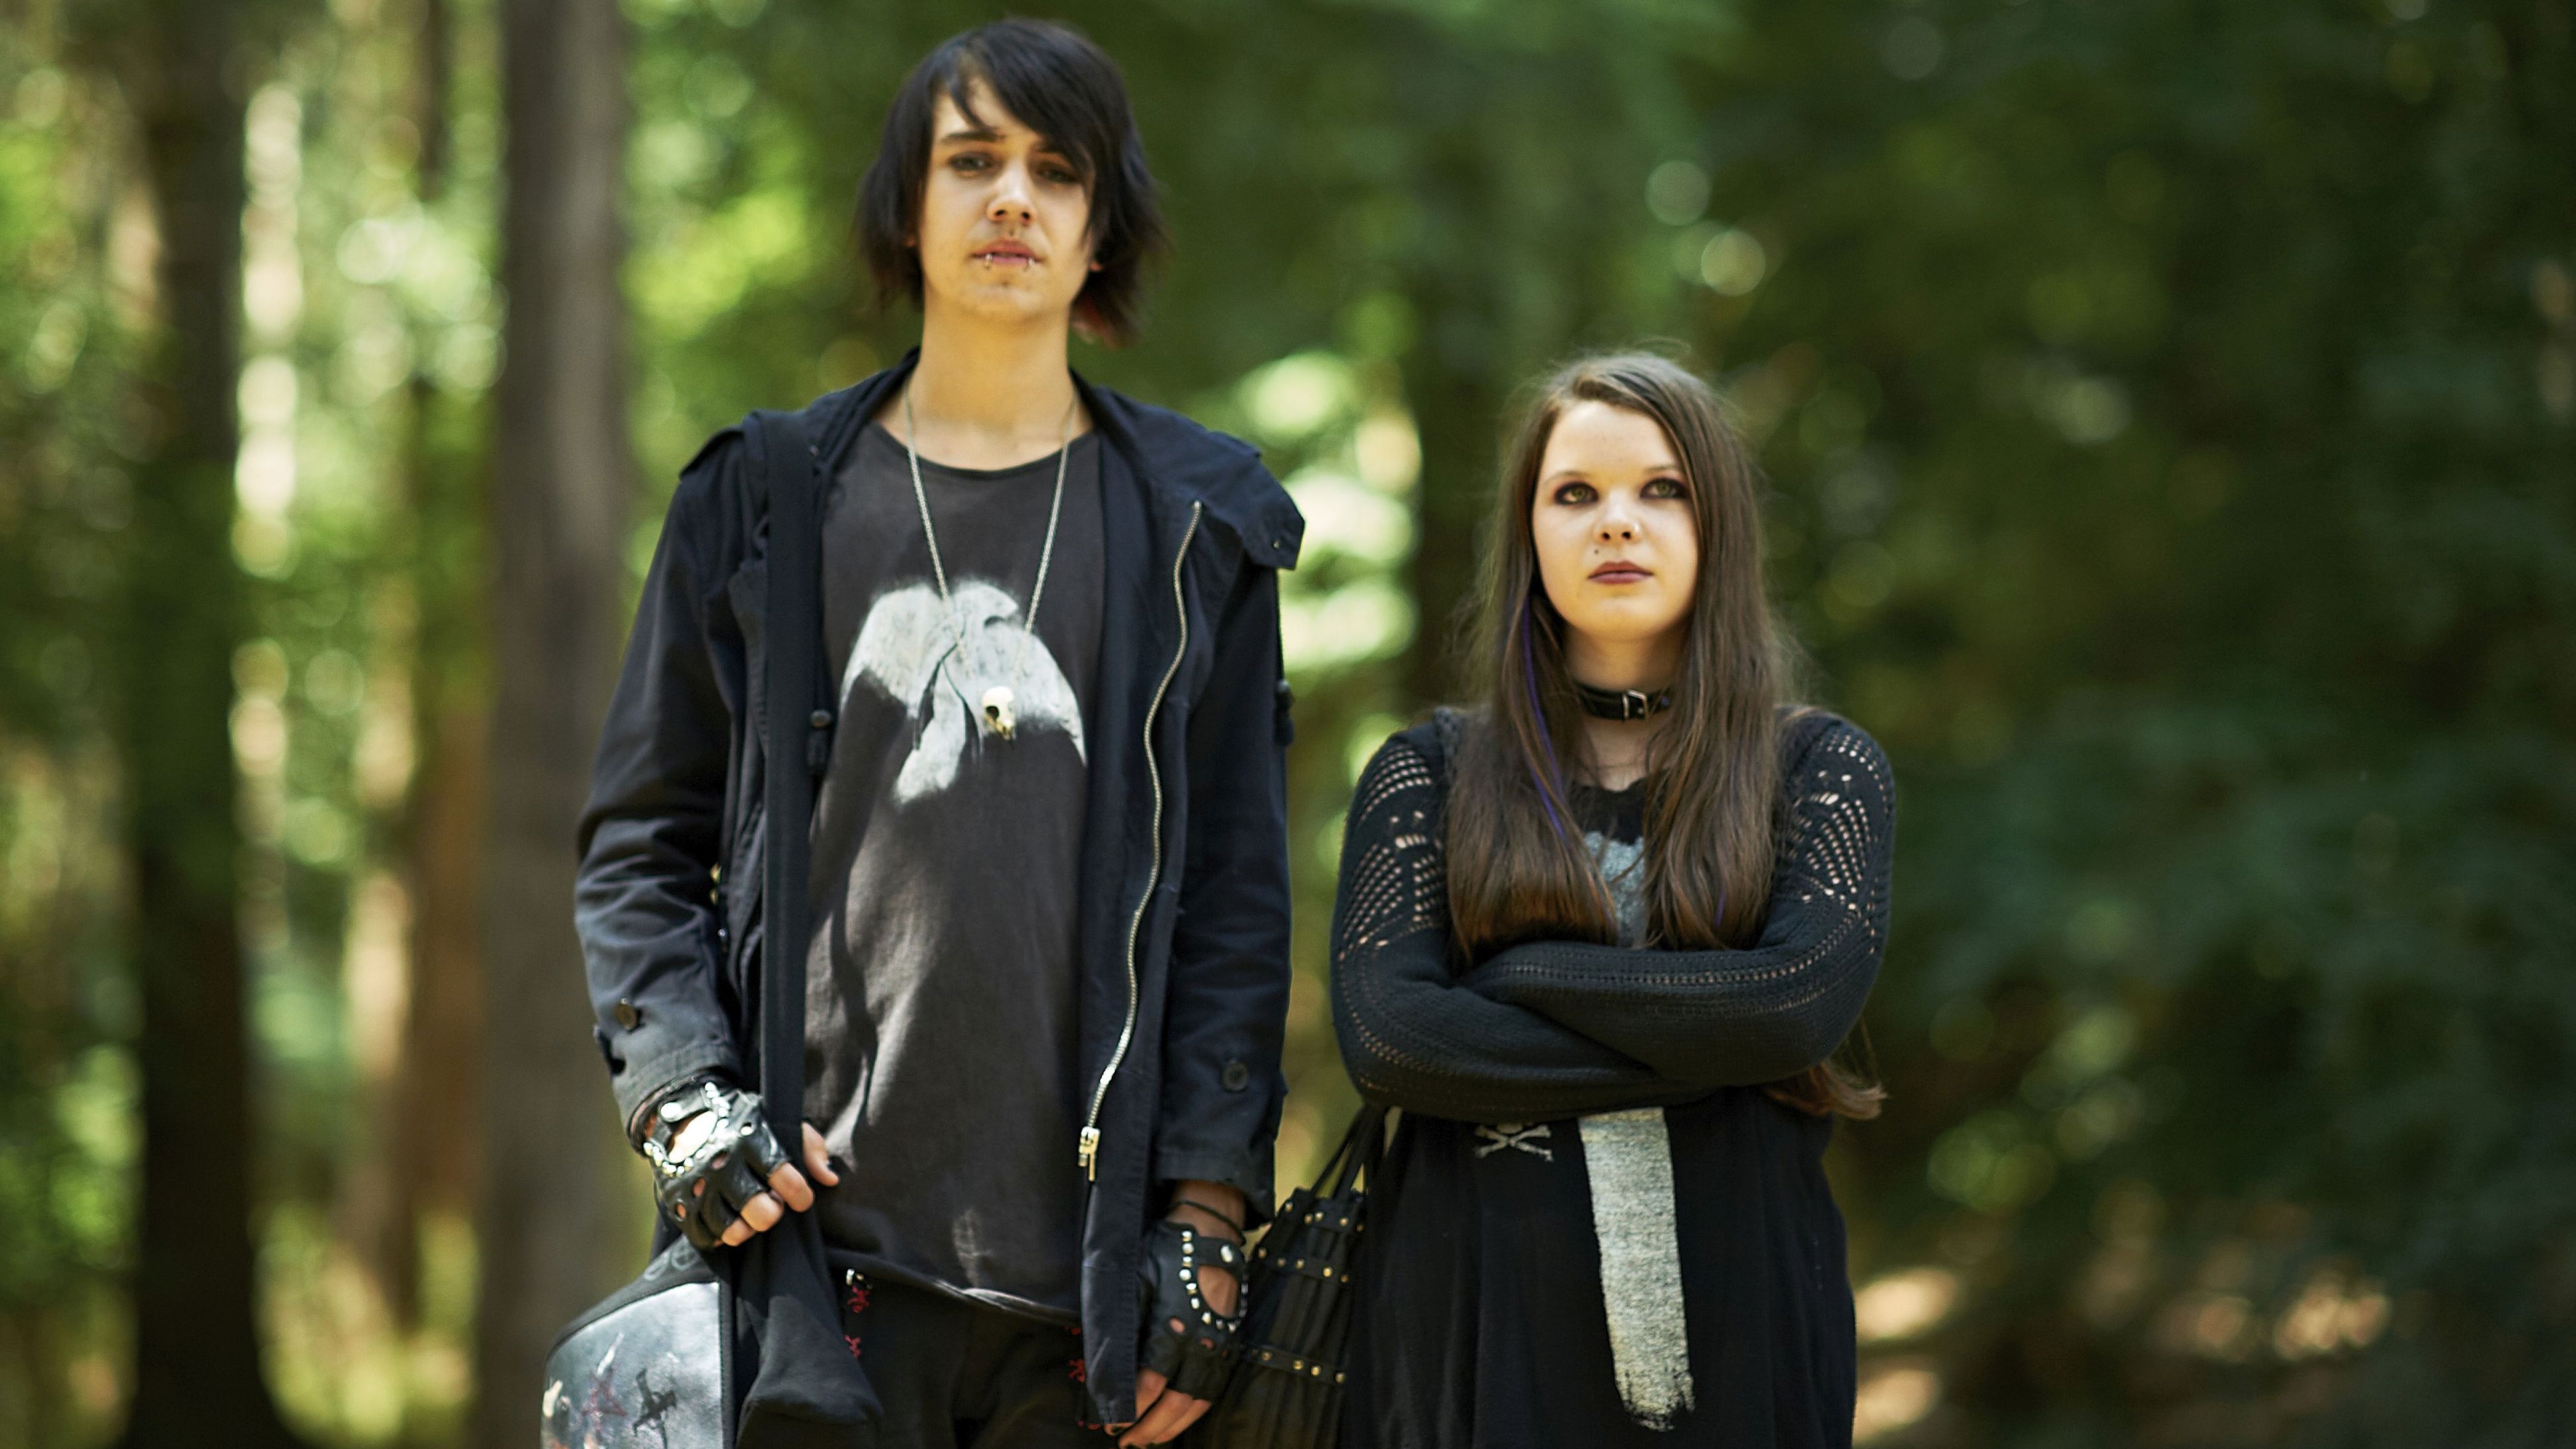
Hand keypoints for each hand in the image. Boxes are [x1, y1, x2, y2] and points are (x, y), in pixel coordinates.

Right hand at [641, 1080, 838, 1249]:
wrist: (681, 1115)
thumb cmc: (740, 1122)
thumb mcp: (776, 1120)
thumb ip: (809, 1146)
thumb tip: (830, 1179)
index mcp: (750, 1140)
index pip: (786, 1178)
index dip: (801, 1194)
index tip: (801, 1198)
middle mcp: (723, 1164)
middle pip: (760, 1210)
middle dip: (773, 1213)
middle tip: (771, 1205)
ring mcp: (698, 1185)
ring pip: (732, 1229)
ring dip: (747, 1228)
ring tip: (750, 1217)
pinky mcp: (678, 1201)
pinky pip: (704, 1235)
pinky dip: (718, 1234)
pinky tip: (726, 1221)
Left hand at [1120, 1184, 1246, 1445]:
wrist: (1211, 1230)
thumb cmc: (1167, 1251)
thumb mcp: (1135, 1278)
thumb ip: (1123, 1320)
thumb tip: (1103, 1360)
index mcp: (1174, 1326)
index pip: (1150, 1382)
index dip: (1130, 1407)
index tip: (1111, 1423)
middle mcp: (1200, 1342)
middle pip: (1176, 1402)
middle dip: (1150, 1428)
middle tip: (1126, 1442)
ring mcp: (1219, 1345)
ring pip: (1198, 1401)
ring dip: (1173, 1426)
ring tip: (1151, 1440)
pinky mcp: (1230, 1343)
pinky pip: (1214, 1388)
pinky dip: (1196, 1410)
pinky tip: (1181, 1419)